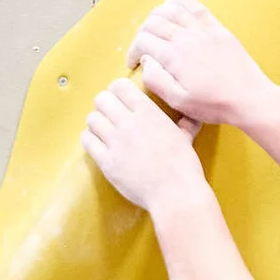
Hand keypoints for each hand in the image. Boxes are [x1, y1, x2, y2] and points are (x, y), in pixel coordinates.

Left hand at [83, 79, 202, 211]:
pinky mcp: (107, 162)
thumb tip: (193, 118)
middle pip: (101, 100)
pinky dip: (91, 140)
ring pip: (92, 119)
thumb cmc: (184, 167)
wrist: (175, 194)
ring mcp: (116, 142)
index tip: (121, 100)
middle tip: (111, 116)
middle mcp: (129, 123)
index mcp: (148, 112)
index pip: (119, 86)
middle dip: (105, 106)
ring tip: (104, 132)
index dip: (117, 91)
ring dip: (97, 123)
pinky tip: (99, 145)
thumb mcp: (186, 138)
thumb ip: (186, 124)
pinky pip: (87, 141)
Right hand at [127, 0, 279, 133]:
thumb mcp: (179, 101)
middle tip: (142, 46)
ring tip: (152, 26)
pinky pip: (195, 7)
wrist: (249, 98)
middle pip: (154, 23)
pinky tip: (172, 5)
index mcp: (174, 56)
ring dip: (156, 15)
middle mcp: (186, 37)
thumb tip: (145, 61)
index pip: (143, 41)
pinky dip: (179, 2)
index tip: (133, 62)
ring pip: (172, 10)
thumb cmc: (214, 104)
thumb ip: (156, 81)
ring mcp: (203, 30)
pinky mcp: (217, 28)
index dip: (132, 51)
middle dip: (142, 33)